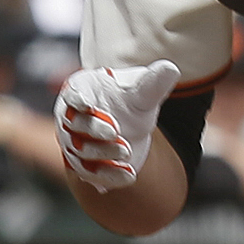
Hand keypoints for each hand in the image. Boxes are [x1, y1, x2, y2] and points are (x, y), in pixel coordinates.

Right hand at [55, 60, 178, 188]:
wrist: (130, 123)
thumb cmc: (129, 99)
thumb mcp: (142, 92)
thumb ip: (153, 83)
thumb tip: (171, 68)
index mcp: (81, 90)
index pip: (73, 94)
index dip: (78, 100)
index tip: (88, 104)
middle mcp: (72, 117)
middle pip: (74, 125)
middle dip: (94, 130)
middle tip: (115, 132)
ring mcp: (75, 143)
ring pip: (81, 151)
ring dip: (102, 153)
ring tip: (126, 151)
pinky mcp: (85, 165)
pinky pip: (92, 173)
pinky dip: (109, 175)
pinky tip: (129, 175)